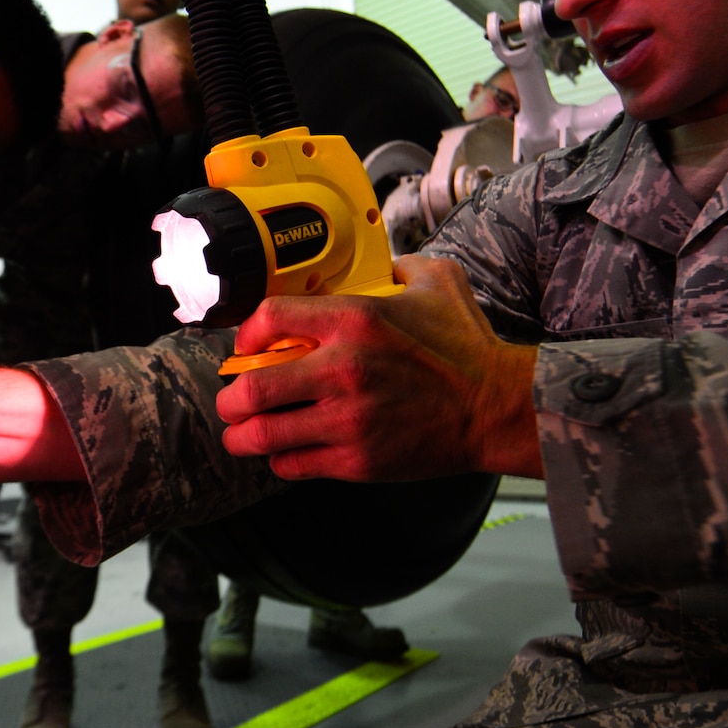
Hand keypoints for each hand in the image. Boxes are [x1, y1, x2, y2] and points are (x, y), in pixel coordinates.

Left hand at [215, 255, 541, 481]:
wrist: (496, 408)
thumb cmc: (467, 350)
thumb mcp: (437, 282)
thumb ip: (399, 265)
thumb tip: (379, 262)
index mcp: (355, 320)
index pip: (268, 318)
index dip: (245, 335)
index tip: (247, 347)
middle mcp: (344, 369)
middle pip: (251, 388)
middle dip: (231, 398)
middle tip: (233, 400)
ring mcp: (348, 419)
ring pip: (263, 434)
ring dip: (244, 436)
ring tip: (243, 434)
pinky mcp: (357, 459)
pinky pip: (293, 464)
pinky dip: (280, 459)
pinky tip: (286, 451)